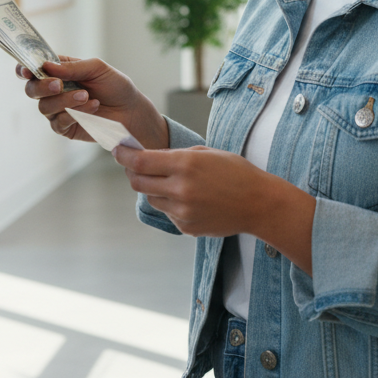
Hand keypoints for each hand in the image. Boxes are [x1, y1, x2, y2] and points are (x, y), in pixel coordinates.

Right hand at [19, 57, 168, 148]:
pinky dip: (74, 114)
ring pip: (44, 107)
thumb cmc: (115, 86)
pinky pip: (58, 122)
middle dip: (42, 86)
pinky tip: (92, 107)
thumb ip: (72, 67)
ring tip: (86, 96)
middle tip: (58, 85)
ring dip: (65, 101)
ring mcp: (58, 111)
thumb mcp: (97, 68)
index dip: (24, 69)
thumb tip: (47, 66)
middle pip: (32, 90)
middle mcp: (54, 91)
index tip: (26, 70)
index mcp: (59, 72)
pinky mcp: (65, 128)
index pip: (34, 69)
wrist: (131, 110)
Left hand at [113, 145, 315, 274]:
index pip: (140, 162)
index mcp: (185, 164)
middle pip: (138, 182)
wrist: (259, 204)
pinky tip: (193, 199)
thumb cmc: (236, 172)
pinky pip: (168, 212)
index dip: (124, 155)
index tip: (118, 151)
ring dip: (154, 189)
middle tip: (136, 167)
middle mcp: (180, 189)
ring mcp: (182, 211)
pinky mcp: (186, 227)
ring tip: (174, 183)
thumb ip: (177, 155)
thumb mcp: (207, 153)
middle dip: (133, 173)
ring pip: (152, 198)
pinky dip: (172, 204)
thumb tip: (151, 158)